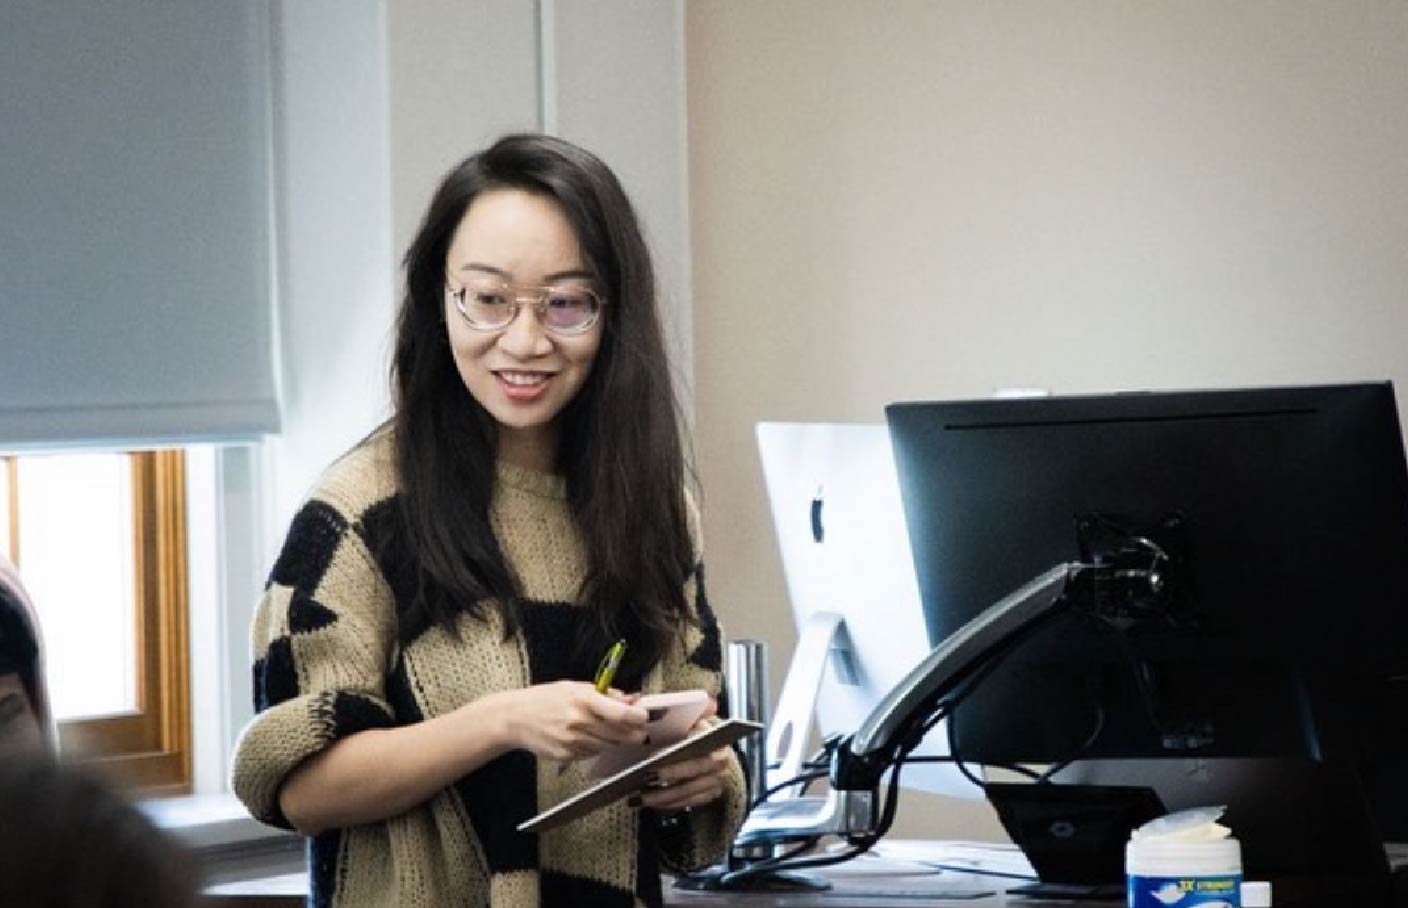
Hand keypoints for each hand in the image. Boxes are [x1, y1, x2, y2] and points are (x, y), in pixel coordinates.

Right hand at [496, 681, 647, 761]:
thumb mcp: (575, 687)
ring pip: (609, 746)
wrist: (515, 719)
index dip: (639, 717)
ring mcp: (573, 741)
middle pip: (620, 734)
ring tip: (608, 730)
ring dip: (615, 740)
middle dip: (634, 733)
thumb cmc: (546, 698)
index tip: (644, 716)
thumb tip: (632, 700)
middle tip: (639, 730)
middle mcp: (579, 722)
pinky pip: (592, 753)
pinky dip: (596, 746)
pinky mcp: (567, 756)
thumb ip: (606, 694)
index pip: (621, 713)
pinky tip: (587, 737)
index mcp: (583, 700)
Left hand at [636, 714, 729, 811]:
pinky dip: (669, 804)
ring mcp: (717, 780)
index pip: (698, 747)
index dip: (677, 756)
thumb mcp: (693, 715)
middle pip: (694, 772)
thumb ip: (690, 708)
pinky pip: (689, 802)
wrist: (713, 747)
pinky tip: (651, 802)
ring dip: (664, 796)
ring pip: (689, 791)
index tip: (654, 758)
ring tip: (640, 796)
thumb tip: (695, 703)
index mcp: (716, 737)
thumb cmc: (695, 729)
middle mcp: (721, 760)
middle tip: (644, 779)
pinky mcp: (711, 794)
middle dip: (668, 776)